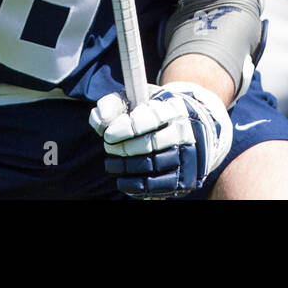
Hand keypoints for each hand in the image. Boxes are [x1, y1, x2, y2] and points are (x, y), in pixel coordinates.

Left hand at [89, 82, 232, 197]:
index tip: (108, 135)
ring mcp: (185, 156)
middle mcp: (183, 132)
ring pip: (152, 166)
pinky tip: (122, 179)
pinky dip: (134, 185)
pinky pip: (156, 187)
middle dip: (123, 148)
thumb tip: (102, 120)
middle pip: (150, 144)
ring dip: (126, 167)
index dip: (126, 128)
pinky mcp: (183, 178)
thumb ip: (113, 104)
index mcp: (172, 108)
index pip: (151, 118)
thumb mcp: (134, 101)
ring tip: (112, 164)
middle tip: (109, 148)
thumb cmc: (150, 116)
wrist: (185, 133)